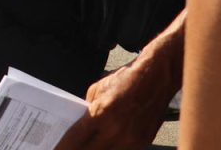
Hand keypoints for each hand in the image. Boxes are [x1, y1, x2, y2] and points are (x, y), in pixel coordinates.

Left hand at [56, 60, 176, 149]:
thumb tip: (78, 125)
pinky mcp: (143, 142)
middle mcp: (117, 131)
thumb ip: (87, 110)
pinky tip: (104, 146)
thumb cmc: (125, 79)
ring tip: (86, 147)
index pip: (75, 140)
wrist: (158, 77)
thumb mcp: (97, 89)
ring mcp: (131, 140)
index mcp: (101, 114)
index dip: (63, 148)